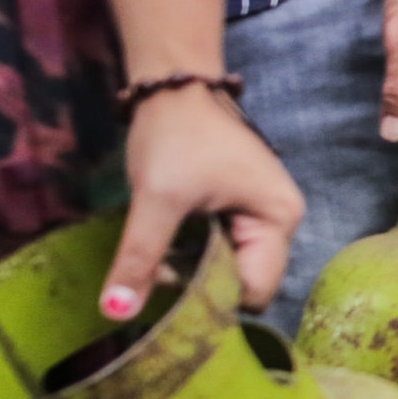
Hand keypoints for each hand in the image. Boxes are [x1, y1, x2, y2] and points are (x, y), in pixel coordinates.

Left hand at [105, 84, 303, 315]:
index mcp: (279, 219)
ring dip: (194, 272)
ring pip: (232, 269)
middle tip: (156, 269)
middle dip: (200, 286)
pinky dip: (196, 255)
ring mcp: (264, 214)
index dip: (211, 300)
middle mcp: (282, 221)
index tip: (166, 290)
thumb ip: (140, 258)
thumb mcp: (156, 198)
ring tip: (159, 253)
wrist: (174, 86)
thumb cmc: (175, 135)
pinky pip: (225, 251)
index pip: (255, 290)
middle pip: (246, 283)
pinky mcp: (244, 209)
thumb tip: (115, 312)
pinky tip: (170, 240)